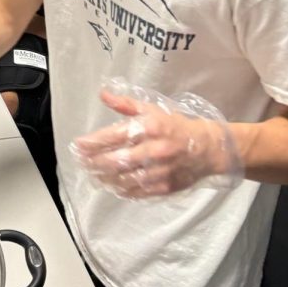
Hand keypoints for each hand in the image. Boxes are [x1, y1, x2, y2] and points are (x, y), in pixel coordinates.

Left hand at [71, 86, 243, 197]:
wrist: (209, 148)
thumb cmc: (176, 126)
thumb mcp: (152, 109)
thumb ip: (126, 104)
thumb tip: (103, 95)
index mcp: (149, 127)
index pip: (114, 136)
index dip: (93, 142)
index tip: (78, 145)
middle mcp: (153, 150)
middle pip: (116, 160)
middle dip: (94, 162)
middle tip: (81, 162)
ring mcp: (159, 171)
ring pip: (125, 179)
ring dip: (105, 178)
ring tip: (93, 175)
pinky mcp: (165, 187)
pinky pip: (138, 192)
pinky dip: (122, 190)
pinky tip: (112, 186)